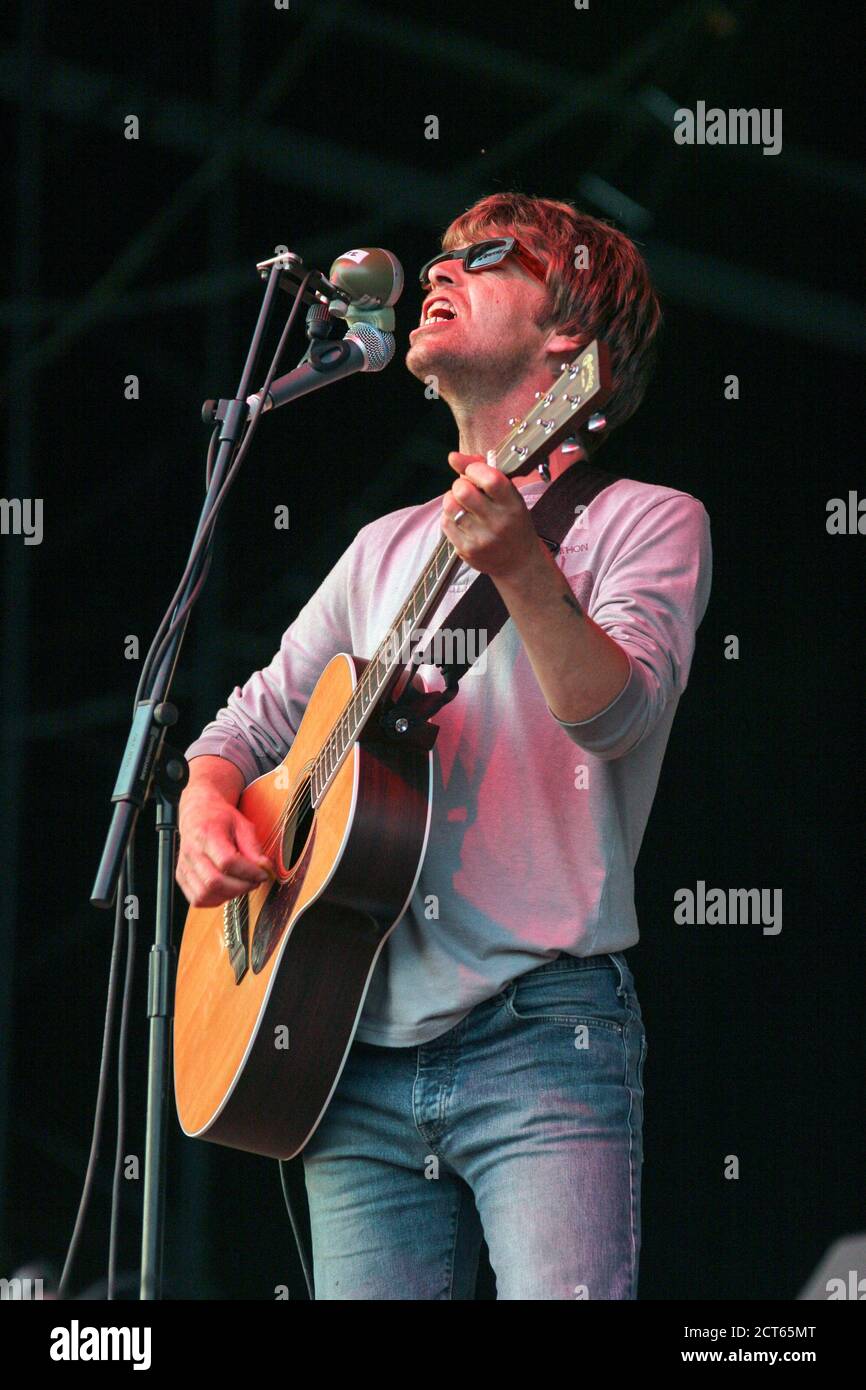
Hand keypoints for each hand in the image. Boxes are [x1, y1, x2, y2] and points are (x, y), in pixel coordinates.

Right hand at [176, 793, 274, 907]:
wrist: (198, 814)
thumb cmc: (219, 818)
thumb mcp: (242, 824)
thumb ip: (253, 846)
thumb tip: (264, 867)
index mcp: (206, 834)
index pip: (227, 861)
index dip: (248, 872)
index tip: (262, 873)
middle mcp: (191, 852)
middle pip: (215, 882)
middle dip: (241, 886)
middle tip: (255, 881)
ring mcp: (184, 866)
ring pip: (205, 894)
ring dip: (229, 895)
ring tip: (242, 885)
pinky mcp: (181, 877)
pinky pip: (197, 899)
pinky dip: (215, 899)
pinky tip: (227, 889)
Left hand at [441, 452, 542, 579]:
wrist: (519, 562)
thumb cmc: (512, 522)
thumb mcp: (509, 495)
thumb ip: (484, 471)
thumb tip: (452, 457)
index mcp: (512, 504)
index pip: (489, 478)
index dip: (474, 469)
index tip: (474, 472)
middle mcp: (498, 522)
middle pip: (463, 491)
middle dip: (460, 484)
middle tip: (467, 490)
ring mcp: (481, 538)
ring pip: (450, 506)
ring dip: (452, 500)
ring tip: (463, 505)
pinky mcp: (466, 550)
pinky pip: (445, 523)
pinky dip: (450, 516)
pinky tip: (462, 520)